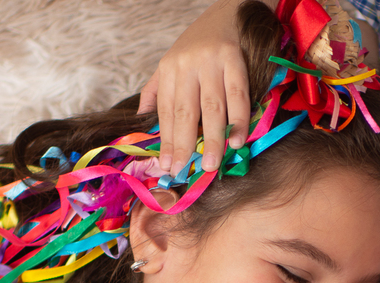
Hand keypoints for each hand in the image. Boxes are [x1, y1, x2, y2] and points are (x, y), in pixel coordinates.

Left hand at [138, 0, 255, 175]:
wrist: (228, 11)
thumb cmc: (199, 44)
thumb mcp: (171, 62)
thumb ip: (156, 90)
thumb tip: (141, 116)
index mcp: (170, 69)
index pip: (166, 111)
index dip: (166, 140)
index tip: (166, 166)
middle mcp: (187, 66)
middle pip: (185, 112)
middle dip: (183, 145)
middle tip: (182, 170)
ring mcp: (212, 63)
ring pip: (211, 107)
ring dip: (212, 139)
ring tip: (211, 164)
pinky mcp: (234, 60)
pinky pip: (237, 95)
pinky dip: (238, 119)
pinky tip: (237, 140)